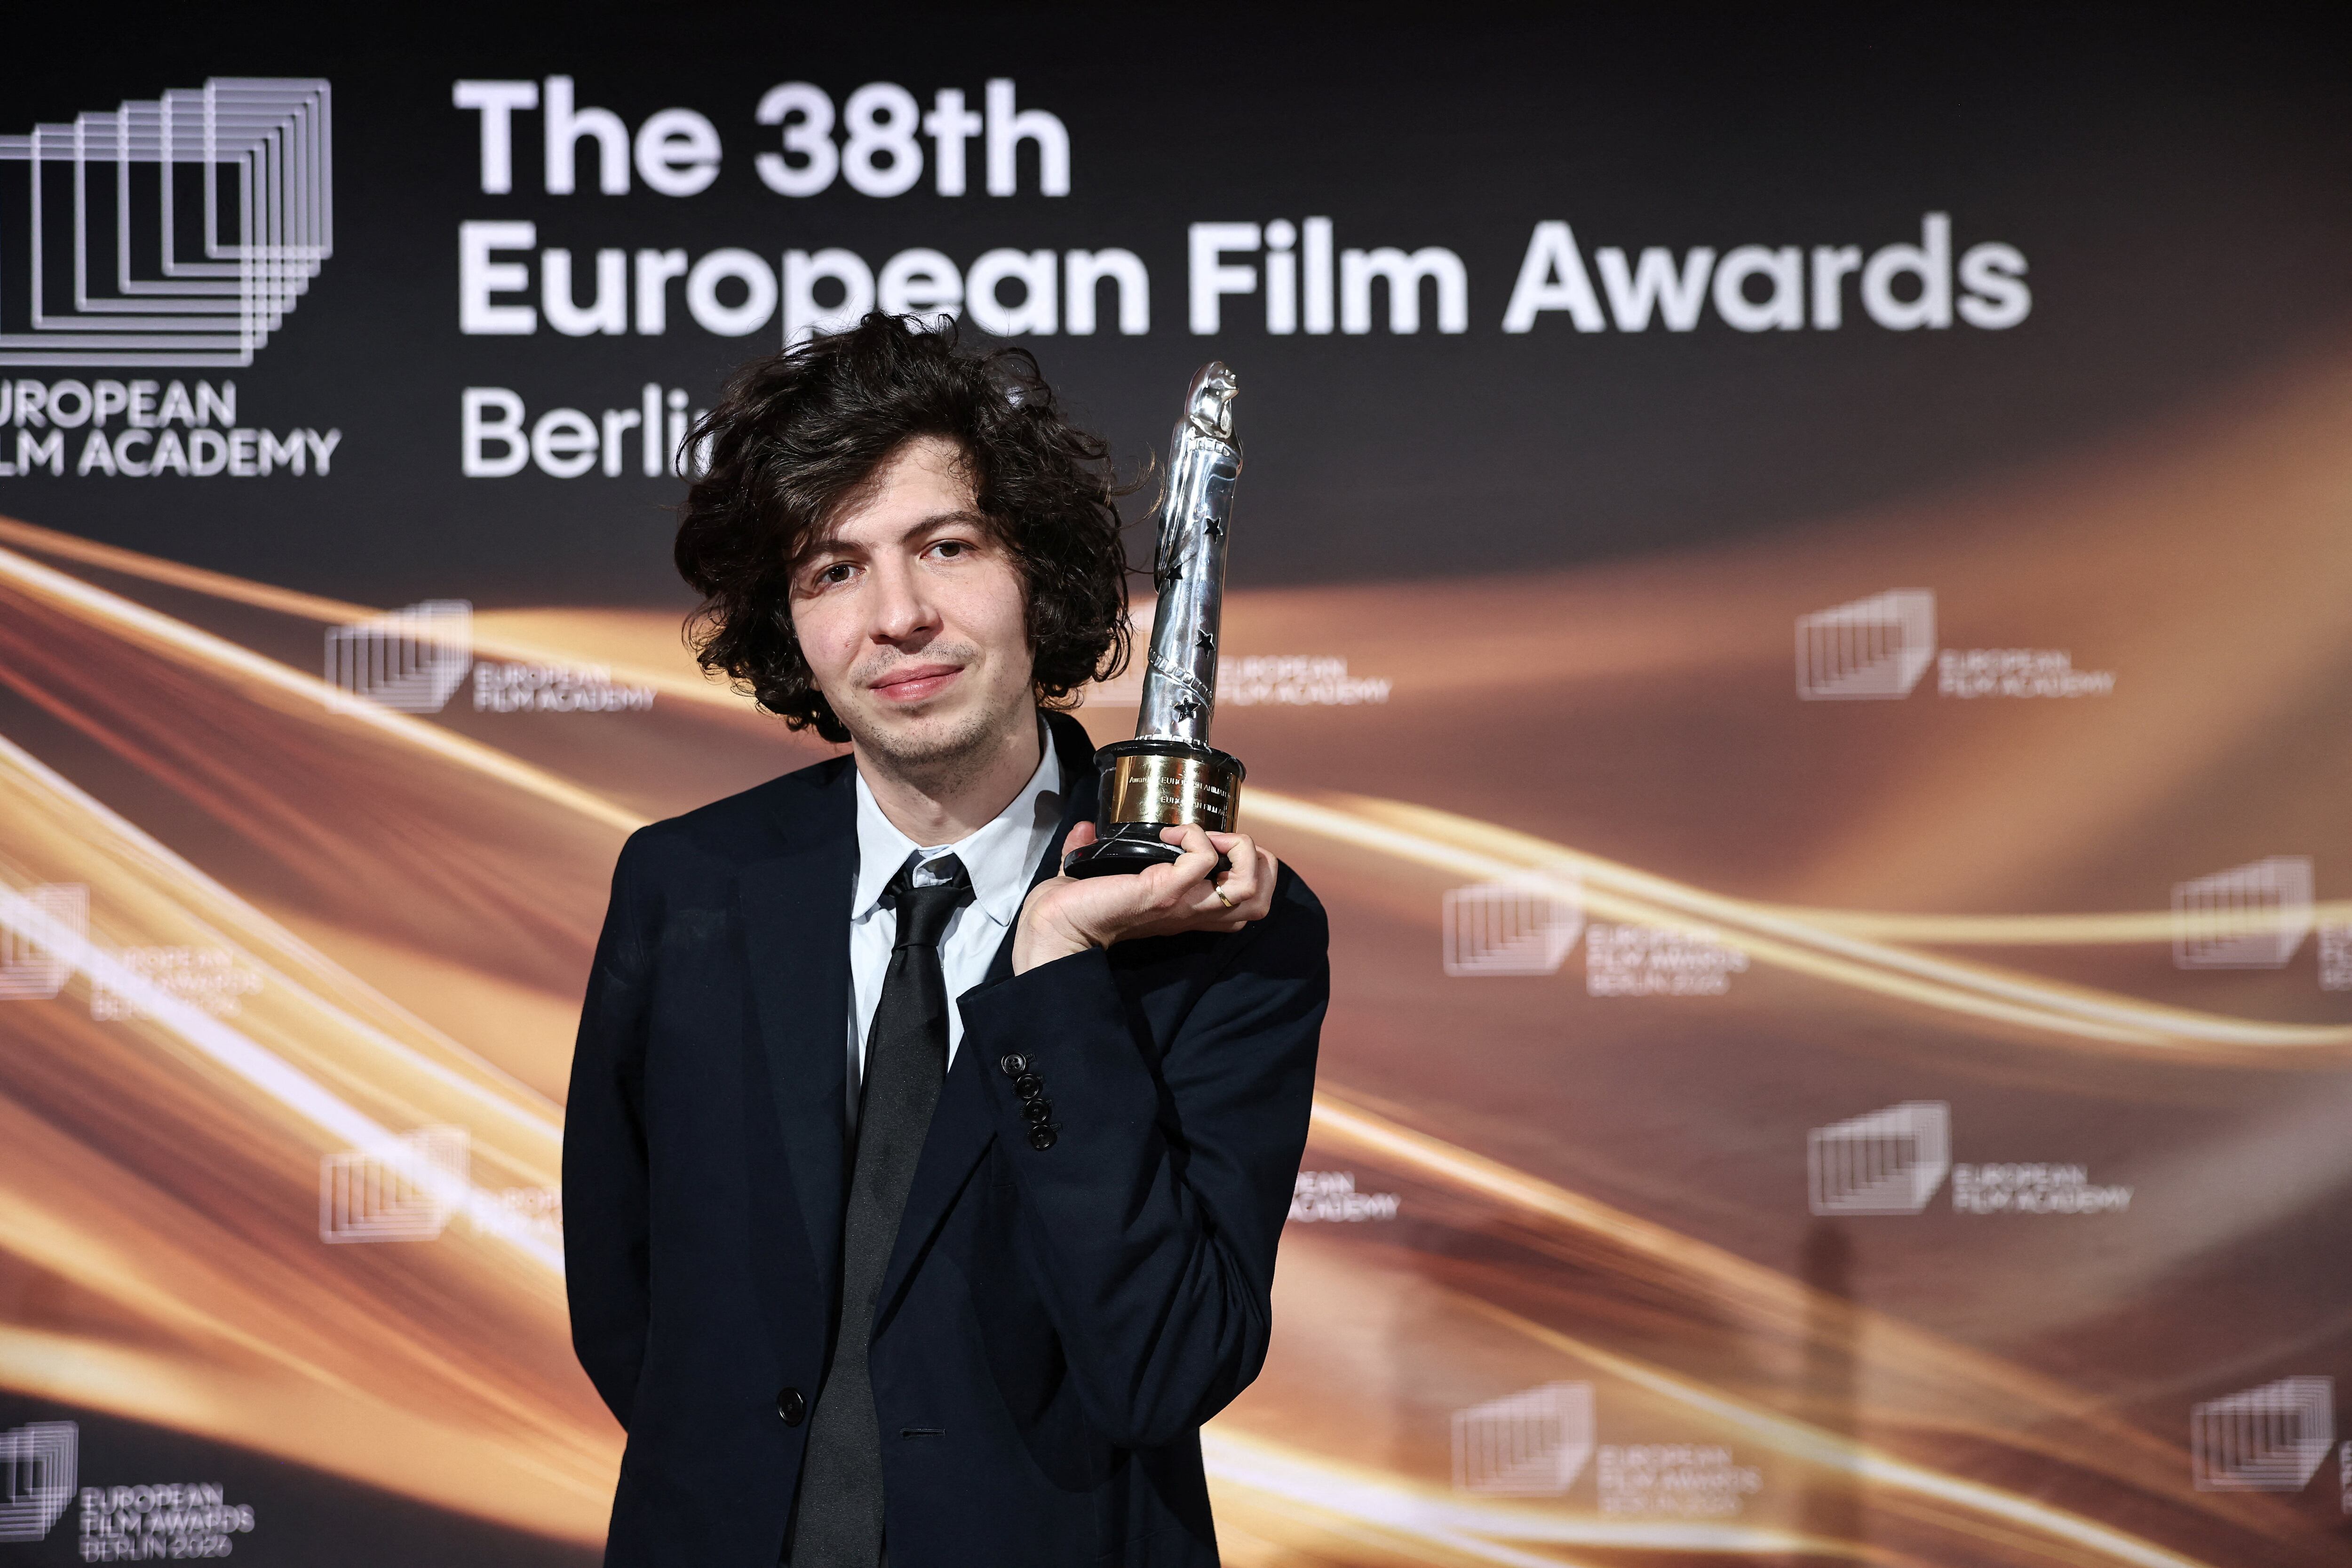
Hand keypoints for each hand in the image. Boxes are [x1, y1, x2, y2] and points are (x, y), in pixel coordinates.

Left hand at [1012, 822, 1278, 973]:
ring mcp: (1183, 905)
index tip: (1212, 843)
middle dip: (1256, 859)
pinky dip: (1194, 836)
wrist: (1051, 929)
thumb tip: (1086, 826)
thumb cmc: (1071, 910)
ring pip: (1250, 886)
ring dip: (1236, 847)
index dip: (1248, 868)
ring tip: (1203, 835)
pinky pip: (1203, 860)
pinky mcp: (1164, 893)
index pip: (1248, 902)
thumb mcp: (1099, 880)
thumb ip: (1095, 851)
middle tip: (1218, 840)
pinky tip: (1169, 833)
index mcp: (1187, 911)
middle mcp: (1193, 912)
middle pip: (1262, 899)